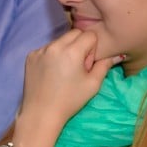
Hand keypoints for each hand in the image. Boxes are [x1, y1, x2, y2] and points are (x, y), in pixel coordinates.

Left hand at [13, 30, 123, 146]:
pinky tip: (51, 72)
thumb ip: (104, 65)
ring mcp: (40, 50)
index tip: (87, 64)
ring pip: (59, 40)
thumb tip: (116, 55)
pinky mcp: (30, 56)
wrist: (41, 113)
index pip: (89, 35)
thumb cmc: (70, 100)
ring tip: (63, 70)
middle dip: (80, 44)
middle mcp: (54, 46)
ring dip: (65, 49)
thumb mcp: (93, 84)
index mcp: (71, 51)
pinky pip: (46, 48)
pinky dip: (52, 55)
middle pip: (74, 33)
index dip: (92, 49)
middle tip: (77, 66)